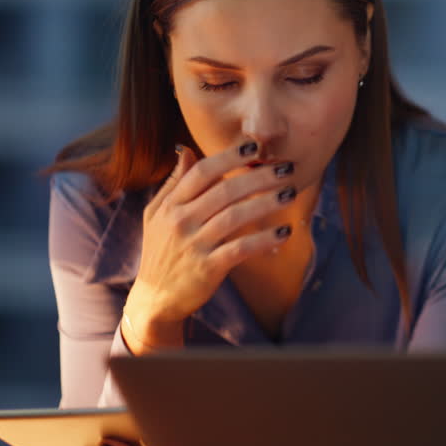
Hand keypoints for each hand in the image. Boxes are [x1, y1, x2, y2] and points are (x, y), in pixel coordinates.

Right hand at [123, 140, 296, 351]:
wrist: (155, 299)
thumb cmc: (159, 252)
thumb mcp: (155, 215)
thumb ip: (172, 183)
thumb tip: (186, 150)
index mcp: (171, 205)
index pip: (202, 172)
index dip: (229, 156)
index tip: (255, 146)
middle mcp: (181, 221)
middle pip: (224, 190)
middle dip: (259, 176)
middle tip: (287, 168)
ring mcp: (194, 245)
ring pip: (234, 216)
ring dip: (265, 203)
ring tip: (290, 194)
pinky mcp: (208, 268)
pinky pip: (240, 249)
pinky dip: (263, 240)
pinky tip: (284, 233)